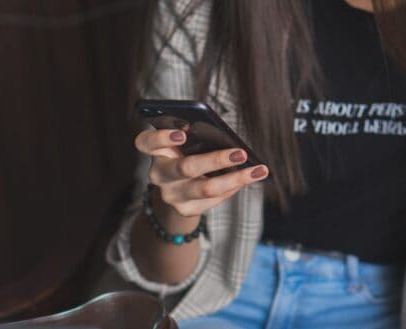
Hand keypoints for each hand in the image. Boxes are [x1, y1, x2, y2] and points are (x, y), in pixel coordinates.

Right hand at [135, 129, 268, 218]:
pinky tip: (248, 179)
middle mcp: (159, 174)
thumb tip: (232, 142)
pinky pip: (215, 199)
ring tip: (259, 170)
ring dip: (236, 178)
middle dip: (216, 160)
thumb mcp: (188, 145)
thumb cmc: (188, 155)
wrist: (179, 190)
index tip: (183, 133)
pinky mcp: (185, 210)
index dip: (161, 138)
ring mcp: (171, 195)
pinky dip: (233, 187)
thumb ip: (199, 139)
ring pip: (206, 189)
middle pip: (186, 167)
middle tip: (241, 152)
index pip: (146, 142)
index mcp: (156, 152)